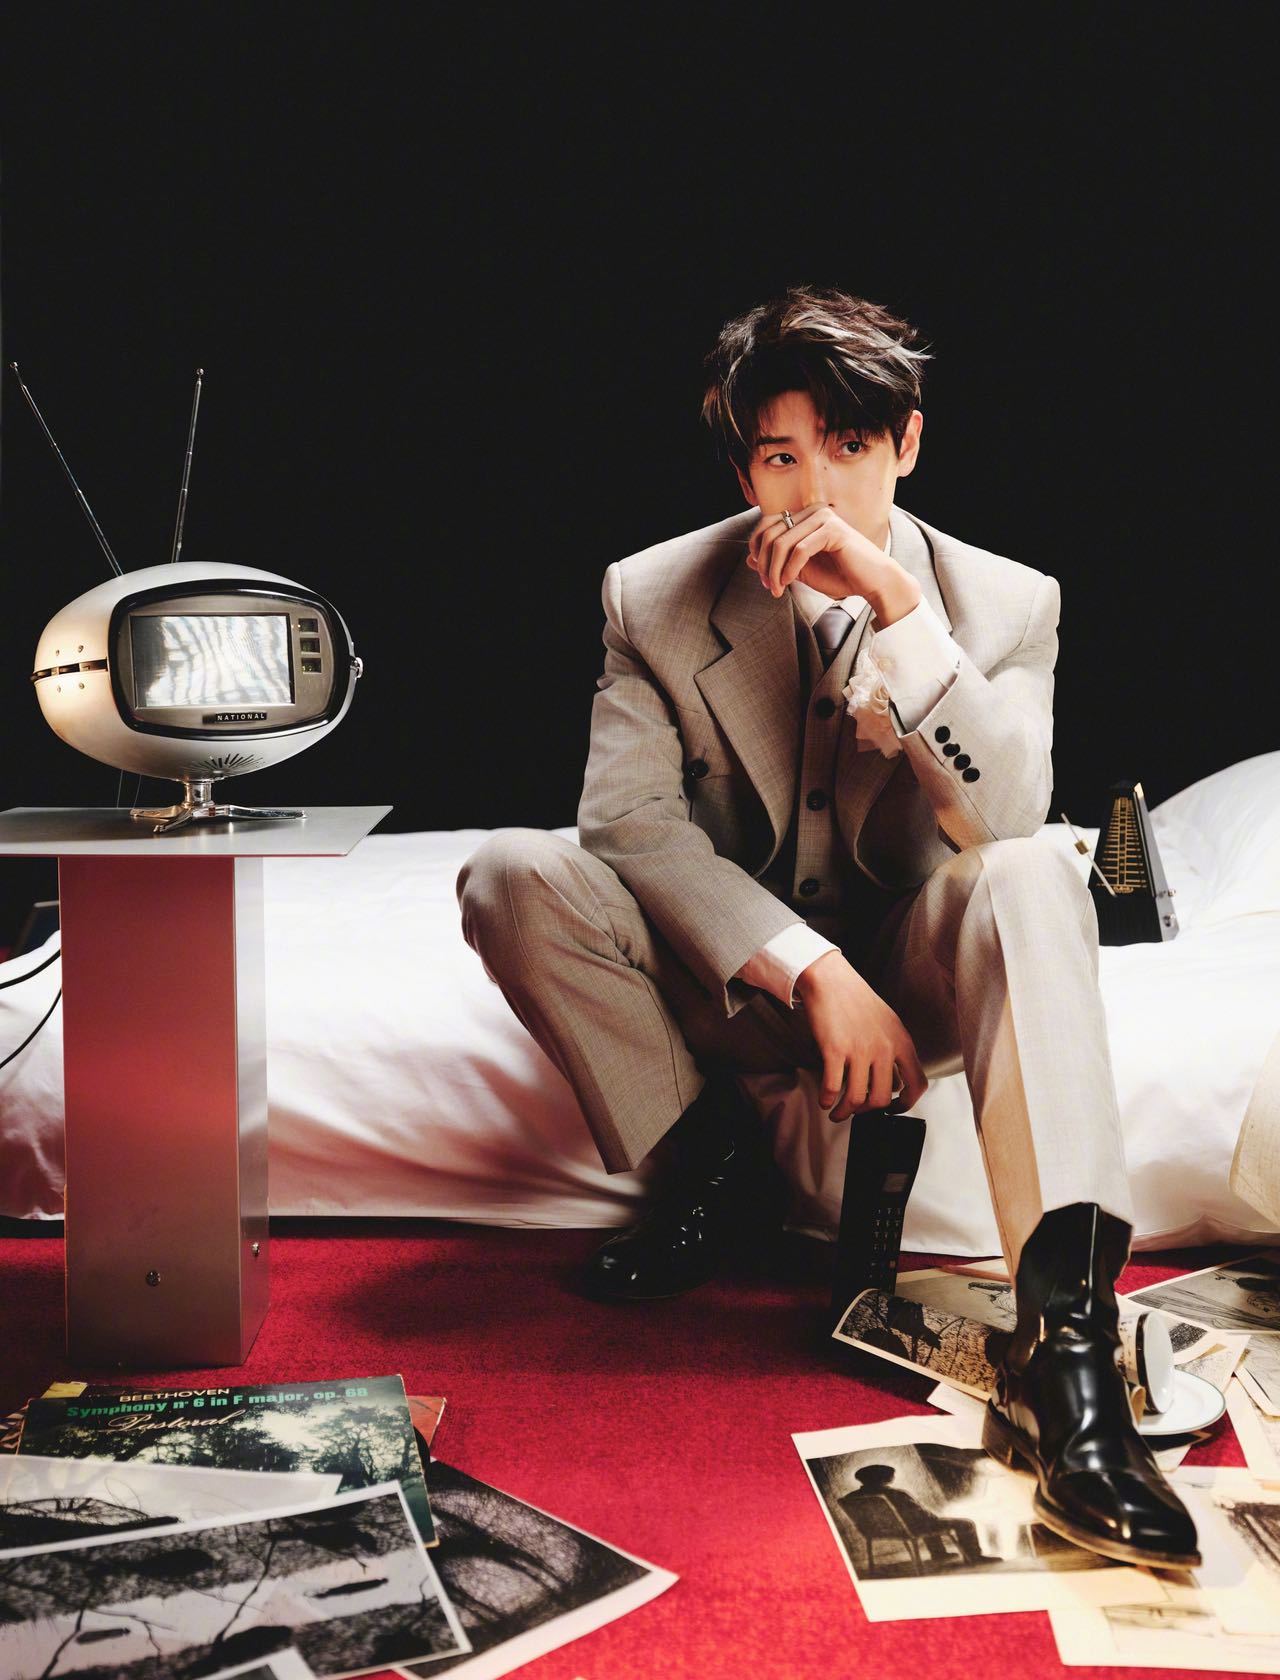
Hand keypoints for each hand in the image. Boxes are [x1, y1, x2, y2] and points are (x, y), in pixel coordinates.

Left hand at [746, 503, 902, 605]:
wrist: (872, 583)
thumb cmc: (840, 576)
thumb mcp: (800, 571)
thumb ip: (777, 562)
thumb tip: (748, 558)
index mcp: (806, 517)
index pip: (767, 526)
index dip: (758, 551)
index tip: (764, 579)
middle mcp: (813, 511)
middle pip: (770, 533)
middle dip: (764, 563)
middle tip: (769, 587)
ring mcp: (823, 517)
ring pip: (782, 542)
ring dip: (774, 570)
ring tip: (778, 589)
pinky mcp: (833, 529)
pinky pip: (800, 550)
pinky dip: (789, 569)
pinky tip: (789, 583)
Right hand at [794, 950, 927, 1121]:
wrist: (831, 979)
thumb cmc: (857, 1000)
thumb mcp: (888, 1023)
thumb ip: (894, 1051)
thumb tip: (893, 1084)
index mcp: (901, 1042)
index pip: (917, 1084)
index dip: (906, 1104)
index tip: (893, 1110)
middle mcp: (884, 1048)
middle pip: (881, 1098)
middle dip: (867, 1112)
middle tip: (858, 1111)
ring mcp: (859, 1049)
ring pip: (856, 1098)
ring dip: (844, 1112)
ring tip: (837, 1113)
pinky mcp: (835, 1049)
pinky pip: (832, 1087)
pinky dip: (827, 1100)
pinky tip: (824, 1100)